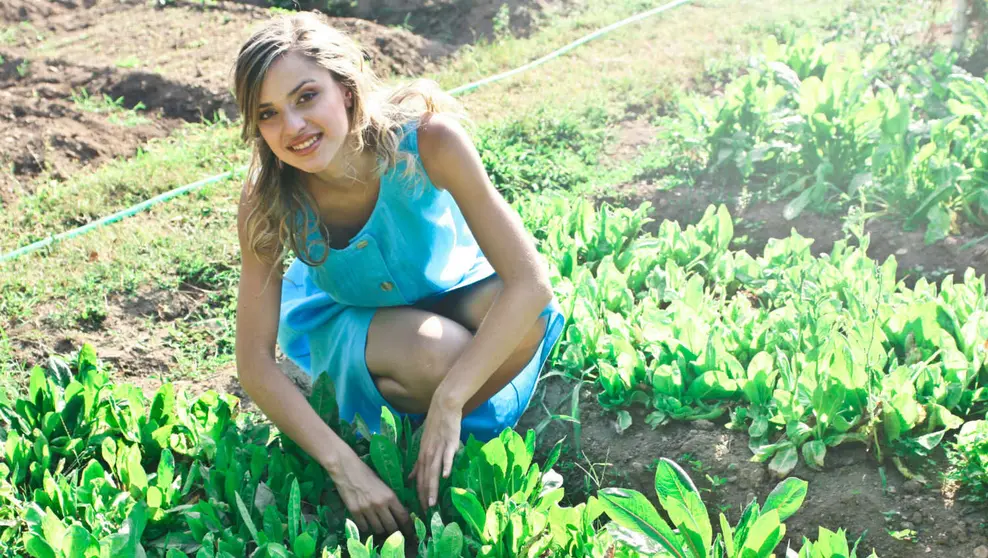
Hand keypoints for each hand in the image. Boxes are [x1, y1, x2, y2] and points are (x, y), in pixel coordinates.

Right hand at [329, 448, 410, 535]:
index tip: (409, 532)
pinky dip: (367, 527)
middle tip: (396, 533)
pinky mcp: (354, 512)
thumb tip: (399, 512)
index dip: (408, 527)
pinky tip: (368, 524)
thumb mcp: (383, 484)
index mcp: (390, 496)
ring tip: (381, 527)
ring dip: (381, 530)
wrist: (346, 468)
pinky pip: (364, 527)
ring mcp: (366, 509)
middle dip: (395, 532)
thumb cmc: (366, 473)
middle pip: (392, 527)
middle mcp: (380, 505)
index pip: (403, 516)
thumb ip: (390, 498)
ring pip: (378, 529)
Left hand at [409, 394, 461, 510]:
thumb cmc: (435, 427)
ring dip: (432, 488)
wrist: (443, 407)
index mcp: (422, 456)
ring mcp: (438, 449)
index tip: (421, 510)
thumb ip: (419, 463)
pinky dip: (446, 466)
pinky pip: (447, 457)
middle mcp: (428, 454)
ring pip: (433, 471)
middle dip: (425, 497)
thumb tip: (410, 478)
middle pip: (425, 479)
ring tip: (432, 503)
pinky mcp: (449, 443)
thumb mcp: (424, 445)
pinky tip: (445, 476)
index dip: (420, 495)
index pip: (419, 480)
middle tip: (426, 514)